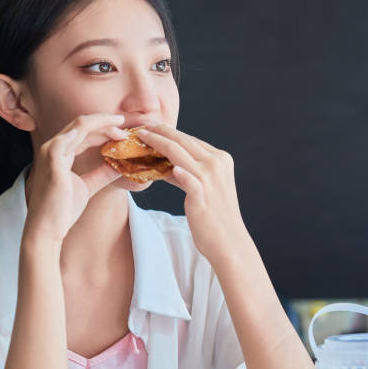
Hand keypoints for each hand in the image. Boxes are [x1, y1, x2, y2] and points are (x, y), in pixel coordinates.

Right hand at [24, 113, 128, 242]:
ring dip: (102, 124)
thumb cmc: (63, 209)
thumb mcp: (88, 186)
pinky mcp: (52, 160)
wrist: (48, 227)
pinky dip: (87, 130)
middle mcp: (53, 148)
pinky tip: (105, 129)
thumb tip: (120, 165)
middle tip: (126, 128)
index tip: (124, 132)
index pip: (84, 133)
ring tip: (121, 130)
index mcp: (60, 153)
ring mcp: (51, 152)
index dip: (104, 129)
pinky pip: (69, 138)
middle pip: (82, 126)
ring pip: (79, 127)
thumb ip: (102, 173)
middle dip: (106, 123)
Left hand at [135, 124, 247, 262]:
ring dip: (156, 143)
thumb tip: (168, 166)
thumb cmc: (215, 216)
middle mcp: (217, 163)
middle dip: (159, 131)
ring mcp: (210, 178)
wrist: (228, 241)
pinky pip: (183, 176)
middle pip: (182, 140)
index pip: (190, 139)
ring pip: (177, 152)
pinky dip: (172, 169)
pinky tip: (157, 164)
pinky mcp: (201, 193)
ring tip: (139, 138)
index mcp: (221, 159)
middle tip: (140, 127)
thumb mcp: (205, 188)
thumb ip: (188, 174)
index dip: (170, 132)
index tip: (153, 128)